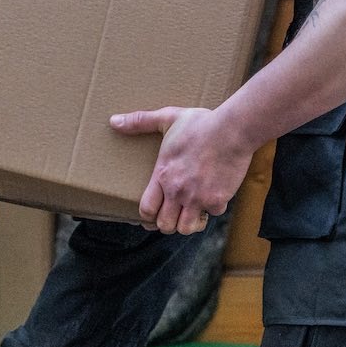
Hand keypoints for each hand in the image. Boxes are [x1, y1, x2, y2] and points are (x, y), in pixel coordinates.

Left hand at [110, 105, 250, 235]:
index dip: (147, 215)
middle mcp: (177, 191)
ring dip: (189, 222)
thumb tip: (113, 121)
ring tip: (192, 210)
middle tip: (174, 213)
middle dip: (168, 223)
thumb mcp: (167, 118)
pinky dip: (213, 208)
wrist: (232, 130)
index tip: (153, 211)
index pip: (146, 210)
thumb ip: (140, 122)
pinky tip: (214, 195)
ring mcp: (198, 198)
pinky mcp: (218, 199)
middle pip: (165, 226)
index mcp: (163, 175)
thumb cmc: (200, 124)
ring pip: (187, 228)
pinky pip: (212, 214)